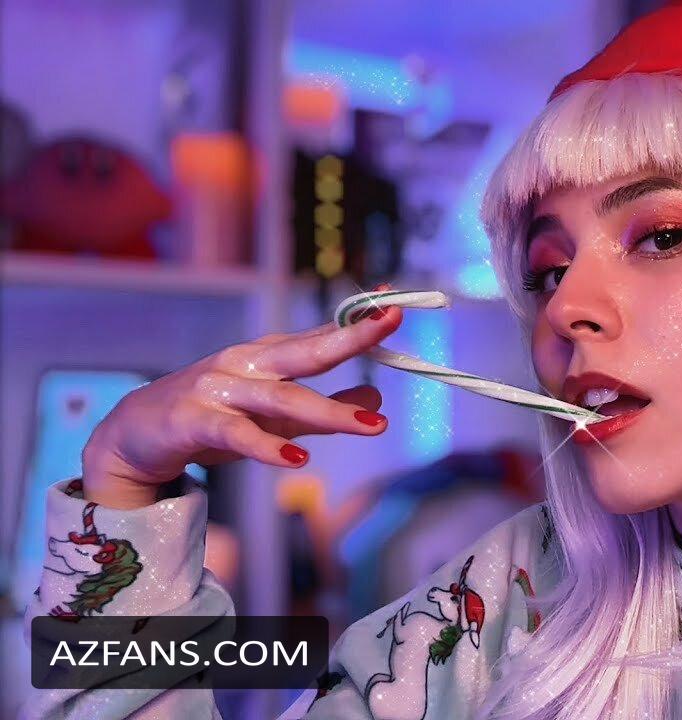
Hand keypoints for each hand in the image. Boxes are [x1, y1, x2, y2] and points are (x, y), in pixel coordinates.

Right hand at [82, 288, 402, 508]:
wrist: (135, 436)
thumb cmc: (215, 419)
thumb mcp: (277, 415)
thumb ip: (326, 409)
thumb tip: (377, 399)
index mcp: (269, 358)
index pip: (322, 336)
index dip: (359, 323)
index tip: (394, 303)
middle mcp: (247, 365)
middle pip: (307, 351)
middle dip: (351, 338)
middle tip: (391, 323)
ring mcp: (219, 389)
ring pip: (281, 397)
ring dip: (329, 412)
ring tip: (373, 427)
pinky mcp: (194, 420)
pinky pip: (236, 433)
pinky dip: (267, 446)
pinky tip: (296, 459)